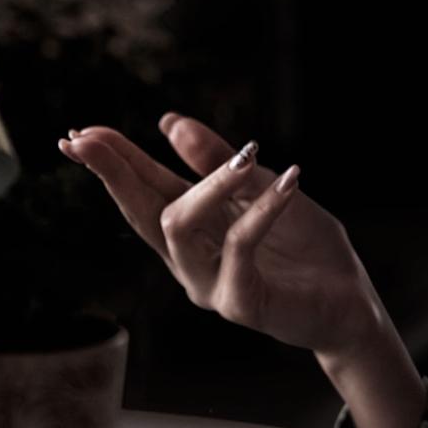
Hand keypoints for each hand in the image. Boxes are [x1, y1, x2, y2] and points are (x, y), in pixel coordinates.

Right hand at [60, 113, 388, 358]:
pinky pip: (241, 249)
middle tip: (87, 138)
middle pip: (142, 210)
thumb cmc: (304, 249)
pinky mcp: (243, 303)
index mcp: (191, 231)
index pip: (142, 191)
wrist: (351, 305)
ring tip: (247, 155)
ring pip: (181, 226)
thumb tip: (168, 122)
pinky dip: (263, 211)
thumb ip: (216, 161)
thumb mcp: (261, 190)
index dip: (111, 163)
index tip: (77, 134)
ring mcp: (211, 284)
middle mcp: (189, 261)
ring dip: (207, 184)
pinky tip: (291, 179)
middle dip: (113, 172)